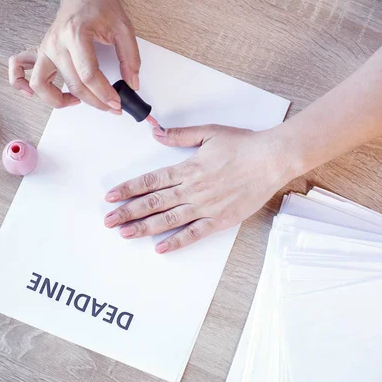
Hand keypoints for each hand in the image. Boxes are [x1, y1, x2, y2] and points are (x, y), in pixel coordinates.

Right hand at [8, 0, 139, 112]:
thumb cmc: (99, 5)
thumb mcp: (122, 27)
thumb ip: (130, 57)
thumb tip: (132, 83)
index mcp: (75, 34)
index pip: (88, 75)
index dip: (105, 94)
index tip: (117, 103)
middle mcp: (56, 44)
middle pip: (72, 85)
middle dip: (94, 102)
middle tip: (110, 106)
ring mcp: (45, 49)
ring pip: (42, 86)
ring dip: (59, 101)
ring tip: (78, 102)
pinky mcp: (40, 53)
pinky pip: (26, 75)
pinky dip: (30, 89)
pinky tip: (47, 94)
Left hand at [104, 125, 292, 252]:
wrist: (272, 159)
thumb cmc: (243, 145)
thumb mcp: (208, 132)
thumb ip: (180, 135)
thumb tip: (156, 133)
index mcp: (187, 168)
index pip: (150, 181)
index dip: (128, 189)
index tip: (110, 196)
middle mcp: (191, 189)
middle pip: (152, 202)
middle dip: (128, 212)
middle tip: (108, 220)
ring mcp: (205, 206)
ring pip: (168, 219)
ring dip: (144, 227)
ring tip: (125, 233)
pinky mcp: (220, 219)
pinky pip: (194, 233)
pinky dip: (177, 241)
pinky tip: (160, 248)